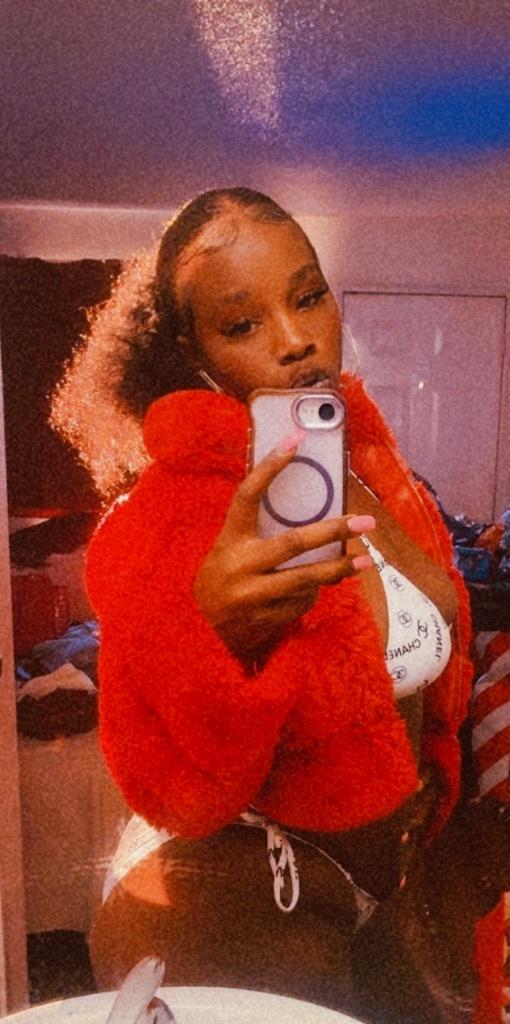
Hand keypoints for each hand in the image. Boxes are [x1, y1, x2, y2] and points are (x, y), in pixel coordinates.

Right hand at [193, 440, 374, 658]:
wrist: (200, 634)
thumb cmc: (223, 580)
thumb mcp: (230, 551)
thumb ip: (258, 535)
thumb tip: (312, 512)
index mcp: (229, 539)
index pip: (248, 494)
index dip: (270, 466)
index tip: (296, 440)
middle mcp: (239, 565)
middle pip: (294, 543)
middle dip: (334, 531)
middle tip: (365, 522)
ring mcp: (251, 595)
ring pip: (305, 579)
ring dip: (337, 570)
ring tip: (363, 562)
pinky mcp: (264, 620)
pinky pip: (300, 603)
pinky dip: (311, 595)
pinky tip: (311, 592)